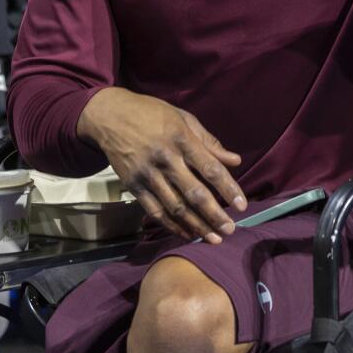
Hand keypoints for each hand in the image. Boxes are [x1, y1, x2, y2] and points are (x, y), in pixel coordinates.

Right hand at [77, 87, 247, 243]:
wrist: (111, 117)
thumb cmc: (153, 114)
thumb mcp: (184, 119)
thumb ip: (209, 142)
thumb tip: (235, 161)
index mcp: (182, 139)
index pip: (210, 168)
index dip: (228, 188)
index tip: (242, 205)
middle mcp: (165, 159)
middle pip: (194, 193)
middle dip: (214, 215)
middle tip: (230, 230)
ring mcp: (147, 174)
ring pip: (175, 206)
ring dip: (195, 225)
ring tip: (213, 239)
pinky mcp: (133, 186)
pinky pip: (155, 211)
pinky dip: (171, 225)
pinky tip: (186, 234)